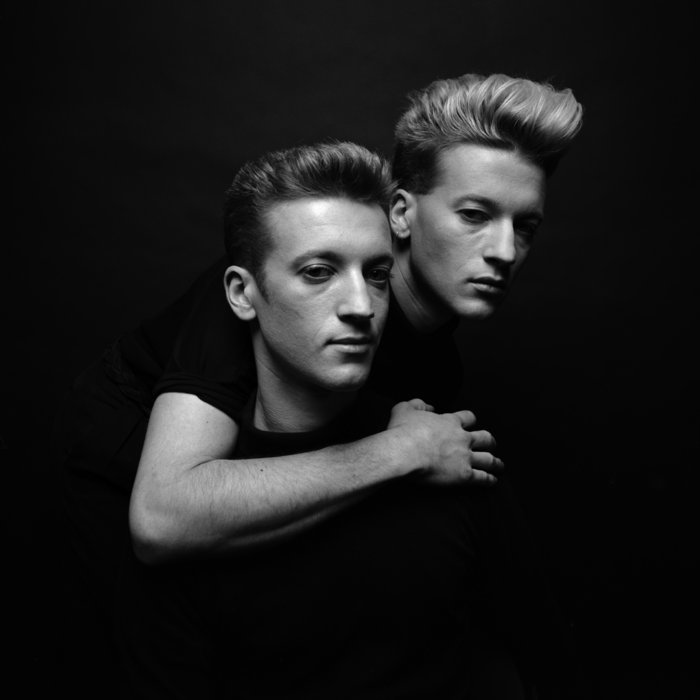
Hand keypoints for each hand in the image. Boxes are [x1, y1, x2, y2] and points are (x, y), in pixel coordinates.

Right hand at [387, 399, 502, 485]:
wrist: (405, 452)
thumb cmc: (403, 431)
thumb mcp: (404, 408)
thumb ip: (417, 404)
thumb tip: (427, 406)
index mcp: (450, 422)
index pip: (468, 418)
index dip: (470, 420)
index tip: (470, 423)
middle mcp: (462, 438)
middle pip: (485, 437)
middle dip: (489, 441)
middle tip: (490, 444)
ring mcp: (465, 457)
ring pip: (488, 458)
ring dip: (495, 462)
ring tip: (499, 465)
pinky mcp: (464, 475)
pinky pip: (482, 478)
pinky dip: (489, 479)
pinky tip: (493, 481)